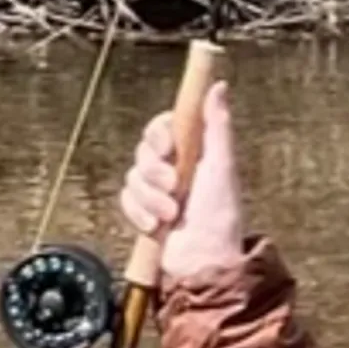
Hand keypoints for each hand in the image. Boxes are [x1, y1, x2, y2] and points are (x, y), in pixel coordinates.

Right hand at [119, 79, 245, 280]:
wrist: (203, 262)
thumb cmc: (219, 217)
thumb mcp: (222, 166)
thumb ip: (217, 125)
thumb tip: (218, 85)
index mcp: (194, 152)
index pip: (163, 126)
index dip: (159, 134)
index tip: (168, 147)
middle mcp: (175, 167)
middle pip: (144, 151)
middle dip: (154, 171)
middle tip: (173, 188)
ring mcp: (158, 190)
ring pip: (133, 177)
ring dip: (150, 198)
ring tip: (171, 215)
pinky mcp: (144, 211)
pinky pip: (126, 200)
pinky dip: (139, 213)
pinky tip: (157, 227)